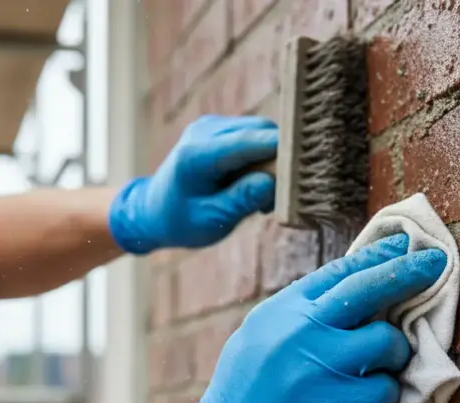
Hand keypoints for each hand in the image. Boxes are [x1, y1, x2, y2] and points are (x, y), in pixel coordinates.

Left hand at [108, 114, 277, 253]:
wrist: (152, 210)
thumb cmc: (179, 221)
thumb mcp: (210, 220)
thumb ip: (241, 201)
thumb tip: (273, 183)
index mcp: (197, 154)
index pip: (251, 141)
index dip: (283, 151)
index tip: (307, 168)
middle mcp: (205, 130)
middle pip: (262, 129)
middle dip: (280, 158)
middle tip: (279, 196)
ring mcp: (212, 125)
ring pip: (261, 130)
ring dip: (272, 159)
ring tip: (264, 196)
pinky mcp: (220, 128)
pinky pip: (253, 135)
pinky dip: (262, 157)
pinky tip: (254, 184)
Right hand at [143, 234, 447, 402]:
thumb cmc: (241, 400)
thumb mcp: (258, 341)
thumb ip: (298, 319)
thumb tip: (348, 298)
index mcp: (281, 311)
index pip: (338, 271)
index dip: (378, 255)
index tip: (405, 245)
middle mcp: (300, 331)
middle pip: (368, 287)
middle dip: (409, 271)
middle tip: (437, 263)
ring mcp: (319, 367)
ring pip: (388, 341)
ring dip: (398, 354)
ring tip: (385, 369)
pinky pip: (387, 389)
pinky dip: (387, 396)